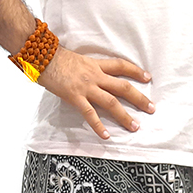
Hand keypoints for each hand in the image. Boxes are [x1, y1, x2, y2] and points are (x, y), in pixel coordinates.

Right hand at [37, 46, 154, 139]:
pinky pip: (90, 114)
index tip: (147, 77)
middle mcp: (95, 76)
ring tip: (135, 126)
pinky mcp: (76, 98)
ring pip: (111, 103)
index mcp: (95, 65)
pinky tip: (106, 136)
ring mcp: (86, 88)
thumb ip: (87, 70)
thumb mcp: (77, 60)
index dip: (135, 71)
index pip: (120, 66)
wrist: (41, 57)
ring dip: (125, 116)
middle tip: (151, 108)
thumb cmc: (55, 58)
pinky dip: (99, 126)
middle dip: (139, 98)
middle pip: (123, 87)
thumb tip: (93, 78)